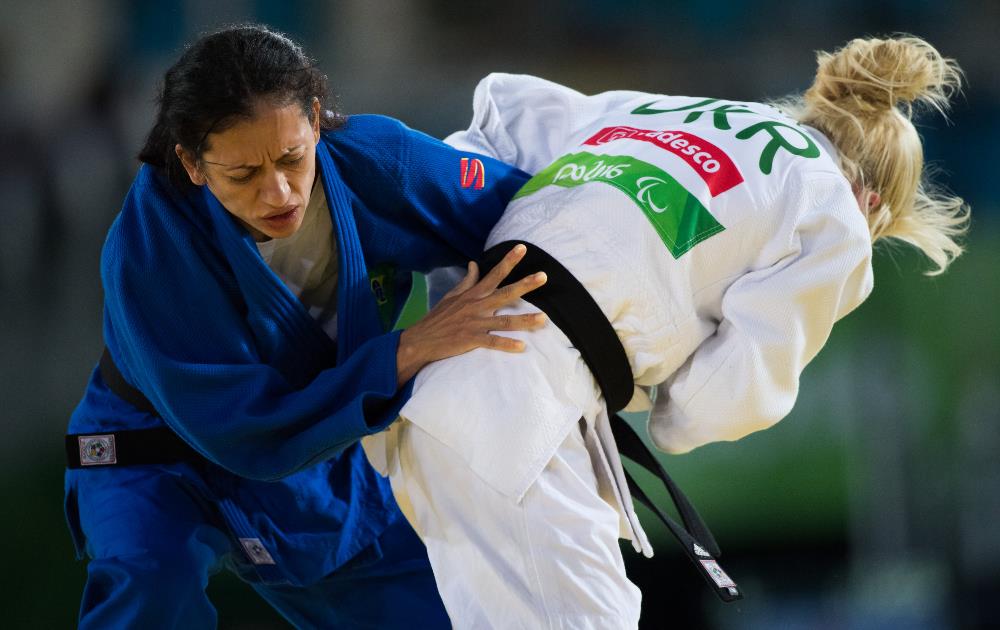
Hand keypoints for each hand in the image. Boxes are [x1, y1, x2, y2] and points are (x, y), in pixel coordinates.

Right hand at [396, 244, 547, 384]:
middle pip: (505, 293)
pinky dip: (506, 344)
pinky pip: (492, 341)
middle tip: (544, 276)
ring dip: (525, 320)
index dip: (508, 261)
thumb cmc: (438, 318)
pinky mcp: (471, 339)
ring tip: (544, 319)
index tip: (522, 248)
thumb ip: (467, 281)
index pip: (494, 274)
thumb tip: (474, 264)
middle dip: (525, 285)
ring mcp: (474, 323)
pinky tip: (521, 347)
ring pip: (505, 321)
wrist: (421, 340)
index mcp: (473, 295)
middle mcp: (476, 306)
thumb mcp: (451, 296)